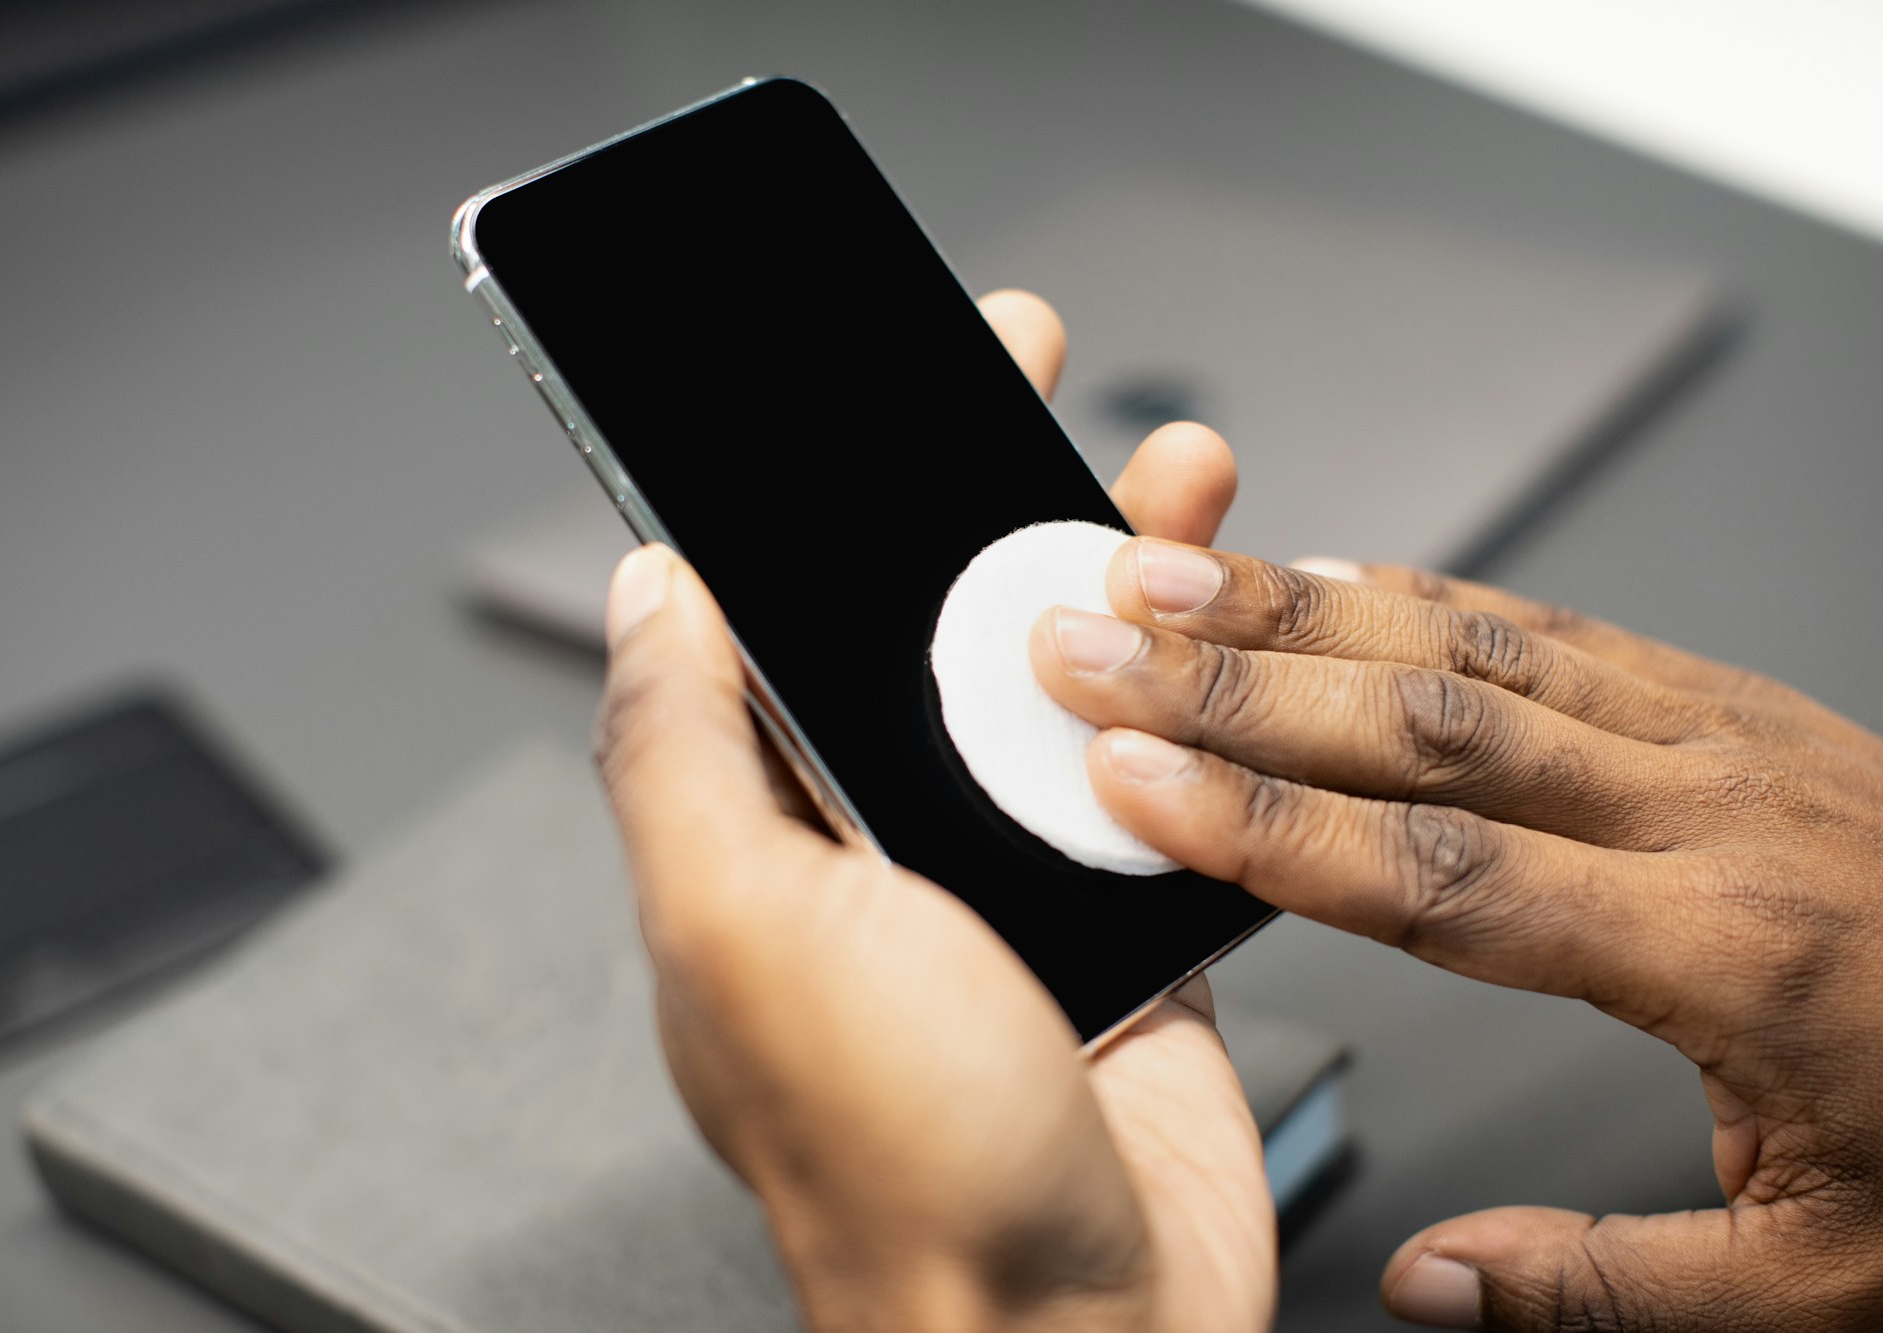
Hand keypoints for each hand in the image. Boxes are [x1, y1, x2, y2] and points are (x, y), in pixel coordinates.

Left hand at [594, 291, 1271, 1331]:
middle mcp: (882, 843)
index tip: (864, 382)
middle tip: (1027, 370)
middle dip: (983, 488)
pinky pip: (1163, 772)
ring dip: (1114, 569)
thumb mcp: (748, 926)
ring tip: (1176, 473)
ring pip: (1061, 681)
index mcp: (768, 832)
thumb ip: (685, 749)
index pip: (778, 616)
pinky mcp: (1127, 916)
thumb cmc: (899, 1163)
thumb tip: (648, 591)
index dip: (820, 490)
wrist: (1075, 1326)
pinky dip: (1199, 694)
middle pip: (934, 622)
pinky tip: (1234, 629)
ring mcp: (1009, 877)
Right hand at [1031, 541, 1882, 1329]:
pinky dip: (1417, 590)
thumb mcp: (1834, 1289)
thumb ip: (1609, 1294)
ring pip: (1478, 642)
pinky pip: (1550, 623)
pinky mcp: (1727, 699)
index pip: (1451, 881)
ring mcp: (1724, 733)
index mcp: (1738, 957)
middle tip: (1092, 640)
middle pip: (1433, 721)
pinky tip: (1324, 575)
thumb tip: (1432, 1285)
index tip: (1136, 781)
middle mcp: (1718, 810)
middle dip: (1234, 677)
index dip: (1270, 828)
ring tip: (1165, 573)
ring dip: (1302, 604)